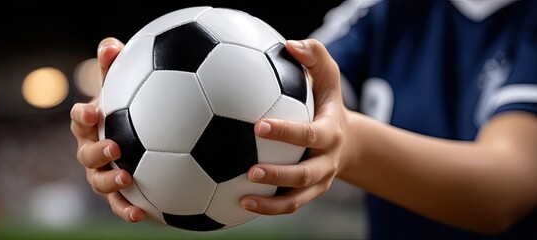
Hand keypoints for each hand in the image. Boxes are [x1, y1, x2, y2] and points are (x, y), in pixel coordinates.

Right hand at [70, 37, 144, 221]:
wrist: (144, 143)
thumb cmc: (131, 109)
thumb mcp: (126, 86)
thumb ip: (115, 67)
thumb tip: (109, 46)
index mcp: (92, 125)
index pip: (80, 118)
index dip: (83, 114)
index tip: (94, 110)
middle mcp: (91, 150)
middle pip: (84, 152)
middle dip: (96, 150)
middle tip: (114, 146)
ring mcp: (101, 174)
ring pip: (97, 181)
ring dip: (109, 181)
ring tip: (126, 178)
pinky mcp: (117, 195)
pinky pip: (118, 205)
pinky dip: (125, 210)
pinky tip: (141, 215)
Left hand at [241, 39, 349, 214]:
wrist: (348, 141)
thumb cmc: (327, 102)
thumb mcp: (328, 77)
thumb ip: (314, 56)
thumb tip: (291, 44)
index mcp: (330, 132)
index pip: (310, 134)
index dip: (286, 132)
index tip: (258, 126)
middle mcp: (327, 161)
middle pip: (306, 174)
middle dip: (280, 175)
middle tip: (250, 171)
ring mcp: (319, 182)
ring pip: (297, 199)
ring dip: (271, 204)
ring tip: (242, 199)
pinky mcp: (309, 195)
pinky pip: (289, 207)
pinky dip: (267, 210)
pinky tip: (238, 205)